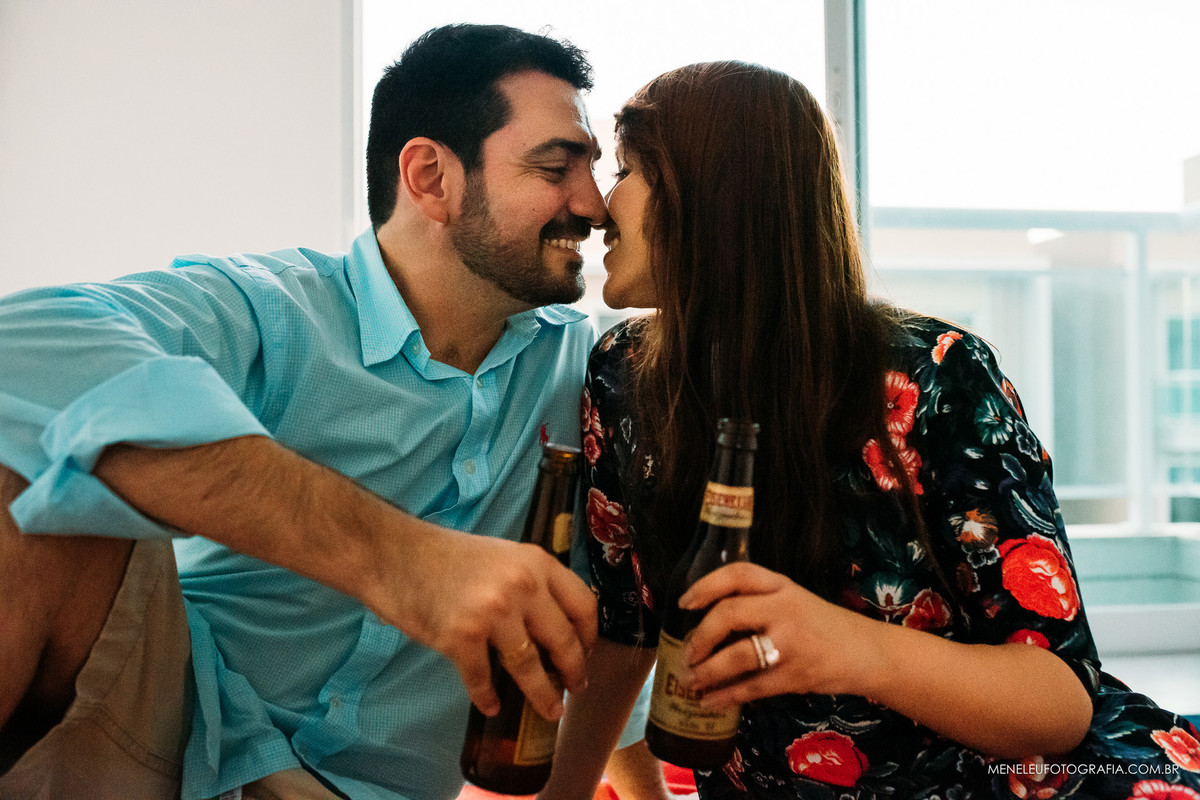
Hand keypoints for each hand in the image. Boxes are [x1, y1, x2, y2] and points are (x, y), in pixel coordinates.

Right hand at [366, 523, 597, 721]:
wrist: (393, 554)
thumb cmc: (444, 556)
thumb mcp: (502, 555)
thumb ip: (530, 582)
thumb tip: (553, 624)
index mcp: (536, 562)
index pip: (583, 604)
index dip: (590, 635)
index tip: (587, 651)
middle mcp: (522, 585)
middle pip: (564, 640)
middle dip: (574, 670)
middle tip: (576, 686)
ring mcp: (492, 612)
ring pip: (531, 667)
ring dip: (543, 695)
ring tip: (551, 709)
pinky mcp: (461, 637)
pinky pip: (484, 679)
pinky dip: (488, 697)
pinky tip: (492, 705)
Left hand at [678, 562, 878, 708]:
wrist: (867, 652)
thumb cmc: (822, 626)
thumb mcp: (794, 600)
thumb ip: (758, 603)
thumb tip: (706, 623)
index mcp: (781, 586)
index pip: (738, 574)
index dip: (705, 586)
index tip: (685, 603)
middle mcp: (785, 608)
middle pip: (729, 614)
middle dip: (700, 636)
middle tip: (687, 652)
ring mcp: (791, 643)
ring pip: (736, 656)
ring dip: (706, 672)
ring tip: (690, 681)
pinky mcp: (795, 675)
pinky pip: (751, 688)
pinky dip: (724, 696)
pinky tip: (708, 701)